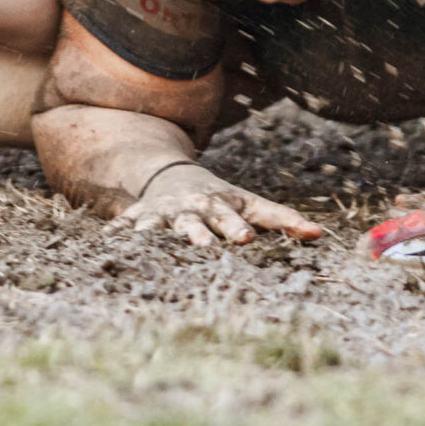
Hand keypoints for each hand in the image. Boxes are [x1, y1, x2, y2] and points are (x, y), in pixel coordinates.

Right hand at [119, 163, 323, 246]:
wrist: (173, 178)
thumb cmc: (220, 198)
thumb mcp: (249, 203)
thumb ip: (282, 219)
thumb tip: (320, 235)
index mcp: (218, 207)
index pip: (231, 219)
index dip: (237, 229)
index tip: (245, 241)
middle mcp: (189, 211)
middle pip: (194, 225)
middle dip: (197, 236)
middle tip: (203, 248)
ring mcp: (161, 215)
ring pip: (156, 228)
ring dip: (152, 237)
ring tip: (148, 248)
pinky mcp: (137, 220)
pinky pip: (122, 228)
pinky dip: (114, 235)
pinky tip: (104, 246)